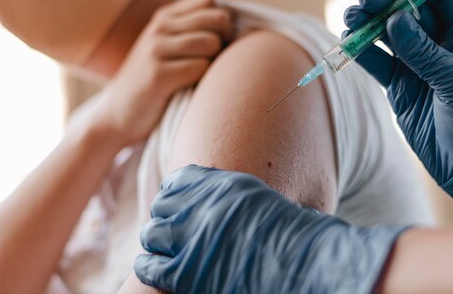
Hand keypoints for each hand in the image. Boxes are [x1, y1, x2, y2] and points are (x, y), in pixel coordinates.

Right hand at [91, 0, 232, 144]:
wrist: (116, 115)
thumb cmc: (152, 82)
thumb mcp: (166, 47)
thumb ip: (192, 30)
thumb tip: (233, 22)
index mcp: (164, 17)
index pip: (209, 0)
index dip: (224, 21)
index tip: (220, 41)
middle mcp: (159, 28)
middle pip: (217, 19)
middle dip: (226, 40)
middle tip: (214, 62)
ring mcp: (156, 50)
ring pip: (211, 43)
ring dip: (214, 62)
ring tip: (199, 77)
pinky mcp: (158, 75)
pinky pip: (200, 68)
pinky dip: (203, 81)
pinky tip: (189, 89)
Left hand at [134, 165, 406, 293]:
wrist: (302, 266)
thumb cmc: (288, 235)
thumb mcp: (257, 198)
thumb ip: (228, 194)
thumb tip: (209, 199)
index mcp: (220, 184)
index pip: (177, 181)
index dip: (174, 196)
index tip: (177, 208)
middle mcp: (201, 206)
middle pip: (161, 206)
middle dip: (164, 219)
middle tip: (172, 233)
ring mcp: (191, 238)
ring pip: (152, 234)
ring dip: (156, 243)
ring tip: (164, 251)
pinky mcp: (185, 272)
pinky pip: (150, 265)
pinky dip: (150, 266)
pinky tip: (157, 268)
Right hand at [345, 0, 452, 220]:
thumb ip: (425, 52)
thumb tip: (393, 20)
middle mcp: (440, 43)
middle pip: (408, 9)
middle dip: (385, 0)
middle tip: (365, 1)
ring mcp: (416, 64)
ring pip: (387, 33)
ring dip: (367, 23)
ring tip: (350, 19)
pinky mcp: (399, 85)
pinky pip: (376, 61)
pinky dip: (360, 51)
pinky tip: (347, 42)